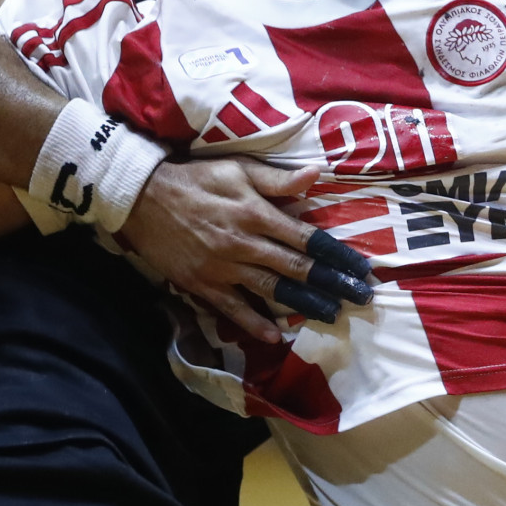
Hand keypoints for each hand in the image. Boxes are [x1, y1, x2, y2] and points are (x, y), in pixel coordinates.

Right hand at [119, 159, 372, 343]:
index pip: (307, 238)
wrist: (143, 199)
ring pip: (271, 289)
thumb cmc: (196, 179)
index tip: (362, 269)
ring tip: (332, 315)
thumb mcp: (238, 169)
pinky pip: (232, 308)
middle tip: (361, 298)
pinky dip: (253, 323)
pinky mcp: (203, 284)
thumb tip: (318, 174)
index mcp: (256, 213)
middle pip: (296, 268)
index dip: (337, 255)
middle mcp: (245, 243)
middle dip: (332, 283)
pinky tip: (274, 336)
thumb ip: (278, 179)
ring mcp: (223, 267)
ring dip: (304, 304)